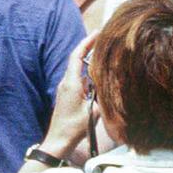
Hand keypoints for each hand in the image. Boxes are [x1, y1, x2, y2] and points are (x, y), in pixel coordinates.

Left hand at [44, 34, 97, 159]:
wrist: (59, 140)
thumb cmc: (74, 127)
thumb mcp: (94, 111)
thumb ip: (103, 95)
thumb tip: (113, 82)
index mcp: (71, 82)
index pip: (77, 55)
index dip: (87, 42)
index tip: (98, 32)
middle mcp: (66, 82)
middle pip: (77, 58)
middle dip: (90, 46)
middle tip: (104, 37)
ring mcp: (66, 88)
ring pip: (78, 68)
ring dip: (90, 59)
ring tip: (104, 51)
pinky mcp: (68, 94)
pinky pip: (79, 77)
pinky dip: (88, 71)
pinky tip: (99, 72)